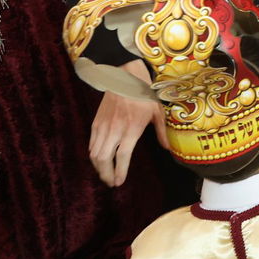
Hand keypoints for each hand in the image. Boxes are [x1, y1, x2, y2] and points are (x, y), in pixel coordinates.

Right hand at [88, 60, 165, 186]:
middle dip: (106, 174)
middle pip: (104, 159)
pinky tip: (99, 160)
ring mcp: (103, 126)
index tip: (119, 182)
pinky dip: (93, 155)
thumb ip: (161, 132)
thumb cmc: (143, 94)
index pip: (122, 156)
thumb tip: (168, 148)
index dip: (119, 171)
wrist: (124, 76)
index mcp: (131, 128)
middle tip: (111, 182)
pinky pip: (91, 144)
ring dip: (98, 167)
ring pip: (94, 153)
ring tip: (105, 174)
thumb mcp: (157, 112)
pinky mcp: (96, 122)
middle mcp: (115, 129)